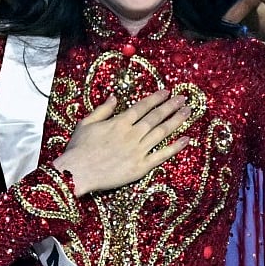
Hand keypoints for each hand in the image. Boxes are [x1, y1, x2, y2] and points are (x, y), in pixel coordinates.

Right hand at [52, 90, 190, 194]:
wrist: (76, 173)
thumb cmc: (78, 149)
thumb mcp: (86, 123)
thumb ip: (103, 109)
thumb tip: (115, 96)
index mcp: (119, 122)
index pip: (143, 107)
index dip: (156, 98)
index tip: (167, 92)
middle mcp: (132, 134)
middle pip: (156, 117)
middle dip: (171, 106)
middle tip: (183, 98)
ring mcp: (138, 151)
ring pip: (162, 133)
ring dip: (176, 121)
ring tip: (188, 112)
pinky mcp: (140, 167)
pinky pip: (161, 156)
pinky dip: (175, 147)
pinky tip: (186, 139)